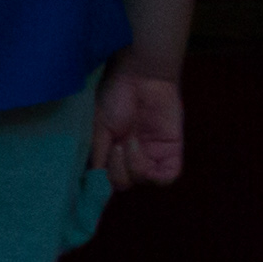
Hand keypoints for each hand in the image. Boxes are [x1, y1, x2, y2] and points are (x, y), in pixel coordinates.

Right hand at [94, 68, 187, 188]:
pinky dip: (153, 171)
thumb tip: (92, 182)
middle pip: (123, 184)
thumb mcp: (97, 128)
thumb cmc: (114, 97)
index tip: (96, 176)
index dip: (100, 184)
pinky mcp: (171, 153)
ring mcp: (151, 156)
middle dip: (116, 170)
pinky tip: (143, 149)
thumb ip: (96, 155)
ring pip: (141, 180)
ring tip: (128, 140)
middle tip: (114, 145)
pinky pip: (166, 177)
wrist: (141, 77)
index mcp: (110, 153)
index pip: (105, 182)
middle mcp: (129, 158)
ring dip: (132, 164)